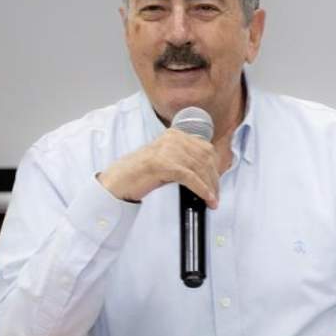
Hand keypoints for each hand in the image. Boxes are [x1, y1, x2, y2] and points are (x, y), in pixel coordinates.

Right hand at [96, 128, 220, 206]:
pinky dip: (202, 189)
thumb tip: (209, 172)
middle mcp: (173, 139)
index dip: (215, 166)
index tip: (216, 181)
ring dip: (210, 187)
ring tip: (212, 200)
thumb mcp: (167, 159)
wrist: (118, 181)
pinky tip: (206, 198)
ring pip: (200, 168)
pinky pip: (191, 177)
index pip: (205, 148)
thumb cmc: (141, 173)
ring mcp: (167, 150)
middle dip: (214, 178)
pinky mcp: (164, 164)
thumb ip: (186, 159)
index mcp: (175, 135)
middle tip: (215, 194)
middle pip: (205, 158)